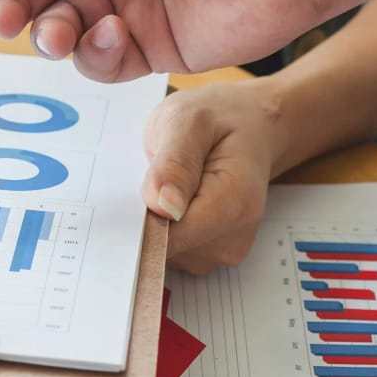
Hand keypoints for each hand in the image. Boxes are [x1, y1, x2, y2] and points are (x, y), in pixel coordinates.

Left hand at [143, 80, 289, 273]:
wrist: (248, 128)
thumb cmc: (218, 121)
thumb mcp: (189, 121)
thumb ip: (175, 162)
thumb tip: (162, 205)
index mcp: (236, 200)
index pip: (177, 236)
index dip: (143, 224)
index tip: (127, 200)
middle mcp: (234, 235)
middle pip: (168, 248)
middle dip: (147, 217)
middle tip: (149, 175)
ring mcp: (223, 251)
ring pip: (165, 253)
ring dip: (154, 221)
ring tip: (165, 183)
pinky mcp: (209, 256)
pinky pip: (170, 252)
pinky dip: (162, 227)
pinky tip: (170, 199)